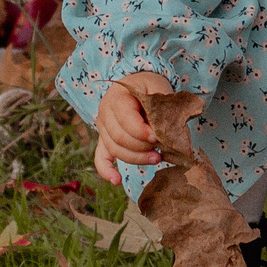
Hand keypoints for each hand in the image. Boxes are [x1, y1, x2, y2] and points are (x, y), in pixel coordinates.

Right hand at [90, 70, 173, 185]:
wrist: (138, 85)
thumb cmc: (150, 87)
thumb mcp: (158, 88)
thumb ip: (161, 107)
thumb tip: (165, 132)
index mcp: (117, 97)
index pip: (125, 119)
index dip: (141, 131)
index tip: (157, 137)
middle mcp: (105, 113)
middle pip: (119, 137)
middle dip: (142, 147)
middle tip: (160, 148)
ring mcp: (103, 128)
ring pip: (115, 150)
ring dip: (136, 158)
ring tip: (156, 158)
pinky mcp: (105, 141)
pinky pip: (101, 158)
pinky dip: (107, 171)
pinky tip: (117, 181)